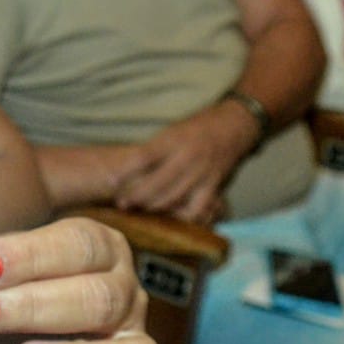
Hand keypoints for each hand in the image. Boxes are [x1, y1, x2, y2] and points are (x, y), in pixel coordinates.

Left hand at [107, 105, 256, 223]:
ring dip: (153, 208)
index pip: (143, 157)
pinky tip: (171, 218)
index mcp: (172, 141)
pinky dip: (182, 217)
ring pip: (172, 199)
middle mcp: (186, 157)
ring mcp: (200, 174)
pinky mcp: (213, 186)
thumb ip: (152, 151)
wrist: (233, 126)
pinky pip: (196, 209)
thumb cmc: (195, 128)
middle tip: (122, 204)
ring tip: (140, 210)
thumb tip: (125, 170)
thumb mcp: (171, 132)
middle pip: (156, 184)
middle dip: (136, 197)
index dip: (125, 172)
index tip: (110, 182)